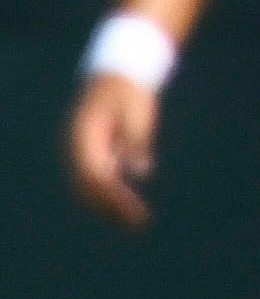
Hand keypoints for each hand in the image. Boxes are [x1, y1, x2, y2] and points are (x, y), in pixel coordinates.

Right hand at [67, 75, 161, 228]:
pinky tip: (129, 208)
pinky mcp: (94, 154)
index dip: (111, 194)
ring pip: (91, 188)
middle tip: (138, 222)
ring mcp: (83, 152)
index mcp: (83, 136)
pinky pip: (99, 180)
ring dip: (110, 206)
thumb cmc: (129, 92)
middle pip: (89, 186)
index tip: (131, 208)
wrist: (119, 76)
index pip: (94, 174)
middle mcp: (77, 148)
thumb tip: (142, 170)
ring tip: (135, 222)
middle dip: (111, 207)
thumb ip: (137, 140)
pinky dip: (112, 195)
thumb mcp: (137, 111)